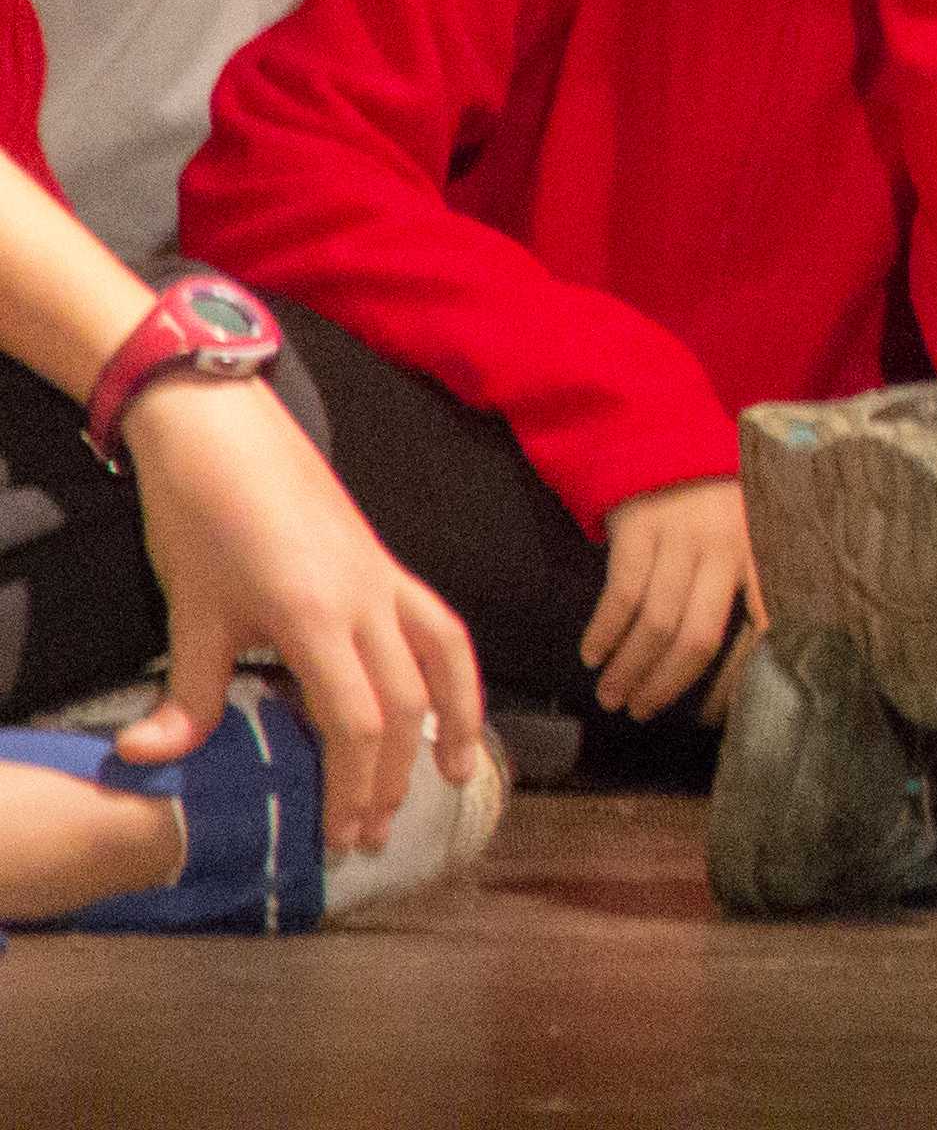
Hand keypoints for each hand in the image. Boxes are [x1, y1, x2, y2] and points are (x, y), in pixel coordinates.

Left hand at [113, 373, 486, 854]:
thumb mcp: (189, 611)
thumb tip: (143, 763)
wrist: (223, 430)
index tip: (337, 837)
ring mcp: (385, 576)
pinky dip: (453, 671)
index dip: (351, 786)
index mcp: (316, 614)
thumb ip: (186, 697)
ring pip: (446, 657)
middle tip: (370, 835)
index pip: (356, 721)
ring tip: (460, 774)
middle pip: (405, 702)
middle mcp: (368, 597)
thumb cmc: (201, 516)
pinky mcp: (387, 564)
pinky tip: (444, 701)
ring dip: (456, 720)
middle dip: (392, 775)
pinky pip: (439, 624)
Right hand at [580, 476, 755, 722]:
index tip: (714, 716)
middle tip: (641, 712)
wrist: (664, 442)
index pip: (762, 626)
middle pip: (698, 636)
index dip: (738, 677)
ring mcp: (680, 538)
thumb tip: (743, 663)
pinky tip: (593, 655)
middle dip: (667, 684)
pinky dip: (604, 632)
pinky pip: (620, 595)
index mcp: (758, 553)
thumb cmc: (708, 503)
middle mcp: (724, 547)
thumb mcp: (744, 535)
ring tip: (612, 696)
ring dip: (629, 668)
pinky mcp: (638, 530)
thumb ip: (745, 587)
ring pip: (656, 623)